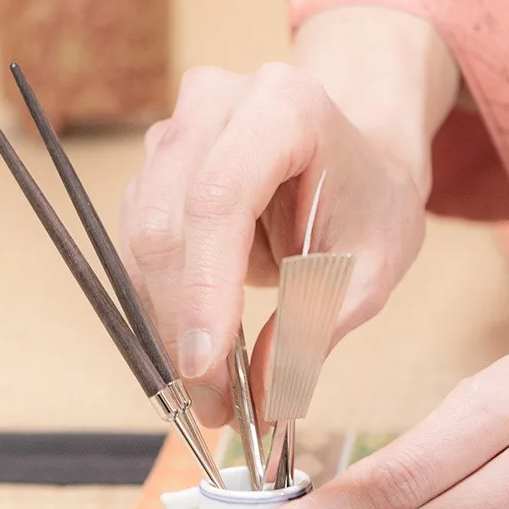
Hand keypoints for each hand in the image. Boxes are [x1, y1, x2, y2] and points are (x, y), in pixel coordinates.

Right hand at [119, 62, 429, 424]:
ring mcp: (176, 130)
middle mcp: (216, 105)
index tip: (206, 367)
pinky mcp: (154, 165)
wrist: (358, 158)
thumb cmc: (371, 202)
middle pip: (167, 223)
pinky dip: (161, 305)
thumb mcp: (370, 270)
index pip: (221, 199)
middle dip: (181, 325)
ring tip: (211, 387)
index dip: (204, 288)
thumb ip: (316, 326)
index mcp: (283, 107)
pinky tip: (196, 344)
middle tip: (213, 404)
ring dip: (165, 323)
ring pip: (141, 240)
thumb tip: (263, 397)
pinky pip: (137, 245)